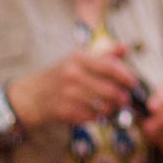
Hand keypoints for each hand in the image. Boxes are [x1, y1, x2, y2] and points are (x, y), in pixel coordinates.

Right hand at [7, 44, 136, 127]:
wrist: (28, 95)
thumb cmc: (59, 76)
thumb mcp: (78, 60)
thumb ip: (104, 54)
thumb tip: (125, 46)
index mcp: (78, 58)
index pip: (110, 66)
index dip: (126, 75)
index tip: (133, 82)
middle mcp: (72, 74)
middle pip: (110, 90)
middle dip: (122, 97)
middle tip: (125, 99)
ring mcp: (66, 94)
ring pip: (102, 106)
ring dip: (111, 109)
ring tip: (112, 107)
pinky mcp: (62, 111)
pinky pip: (90, 116)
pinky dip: (96, 116)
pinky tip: (94, 113)